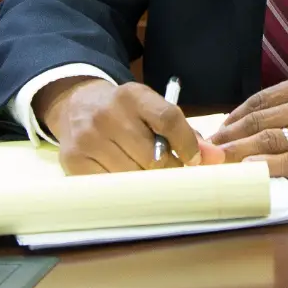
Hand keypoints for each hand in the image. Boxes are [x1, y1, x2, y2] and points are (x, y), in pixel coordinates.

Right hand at [36, 77, 224, 174]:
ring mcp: (88, 138)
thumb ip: (182, 131)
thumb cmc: (123, 111)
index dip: (188, 144)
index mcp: (132, 95)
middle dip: (170, 170)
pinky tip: (128, 186)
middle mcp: (107, 114)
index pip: (168, 119)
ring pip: (133, 176)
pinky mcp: (73, 161)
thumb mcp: (150, 108)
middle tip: (172, 175)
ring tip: (150, 179)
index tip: (195, 161)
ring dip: (148, 184)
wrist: (76, 105)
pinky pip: (110, 187)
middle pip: (153, 156)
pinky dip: (124, 191)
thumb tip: (214, 157)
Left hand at [212, 73, 287, 180]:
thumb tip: (256, 121)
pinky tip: (250, 172)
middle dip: (226, 138)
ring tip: (216, 164)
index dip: (231, 118)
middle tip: (203, 151)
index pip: (258, 101)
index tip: (212, 132)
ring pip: (269, 141)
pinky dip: (267, 167)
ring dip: (238, 154)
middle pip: (257, 121)